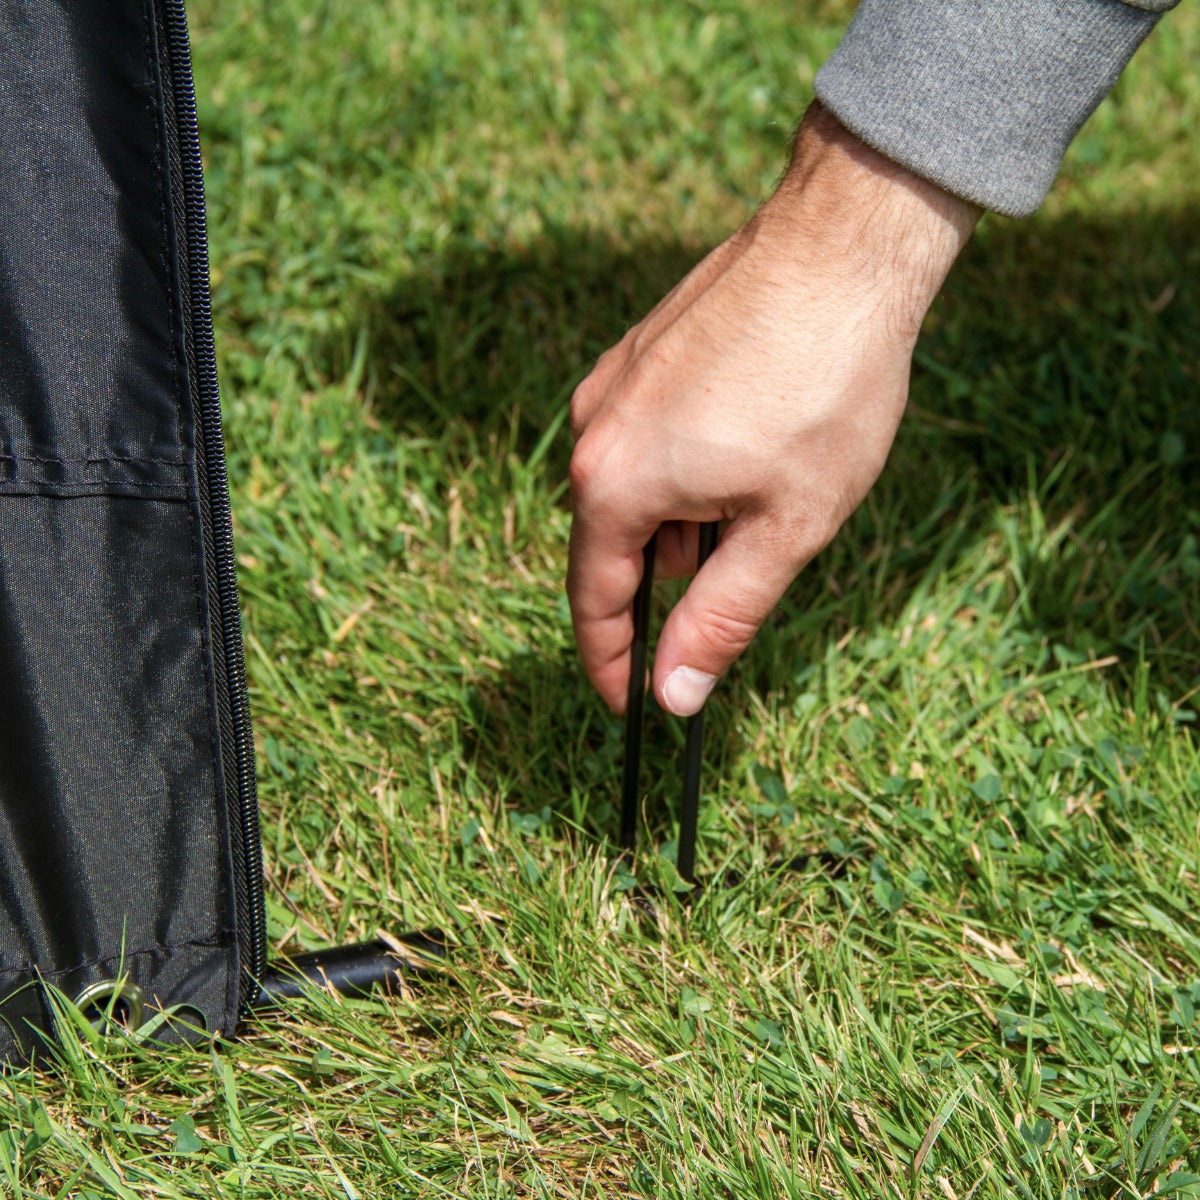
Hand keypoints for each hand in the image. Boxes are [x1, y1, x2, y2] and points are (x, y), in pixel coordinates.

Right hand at [567, 103, 978, 715]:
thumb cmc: (825, 388)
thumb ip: (720, 616)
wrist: (842, 247)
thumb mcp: (785, 526)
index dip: (611, 663)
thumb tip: (672, 693)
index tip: (634, 703)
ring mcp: (612, 384)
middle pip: (609, 545)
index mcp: (614, 484)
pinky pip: (643, 441)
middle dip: (661, 585)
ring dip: (679, 524)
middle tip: (735, 585)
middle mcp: (592, 432)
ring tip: (759, 506)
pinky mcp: (639, 352)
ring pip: (631, 491)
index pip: (593, 601)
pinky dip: (682, 474)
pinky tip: (745, 454)